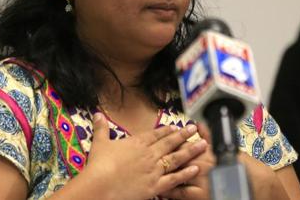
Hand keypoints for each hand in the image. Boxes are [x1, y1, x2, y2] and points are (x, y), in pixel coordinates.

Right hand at [82, 113, 206, 199]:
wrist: (100, 186)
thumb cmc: (98, 166)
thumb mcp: (99, 143)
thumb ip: (101, 128)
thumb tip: (97, 114)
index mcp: (137, 143)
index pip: (155, 134)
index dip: (166, 130)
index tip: (176, 126)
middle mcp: (149, 154)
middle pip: (169, 143)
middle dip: (184, 135)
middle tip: (194, 129)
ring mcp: (154, 170)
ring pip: (176, 158)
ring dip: (190, 151)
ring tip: (203, 145)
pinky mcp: (155, 186)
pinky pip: (174, 179)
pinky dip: (186, 174)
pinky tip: (196, 169)